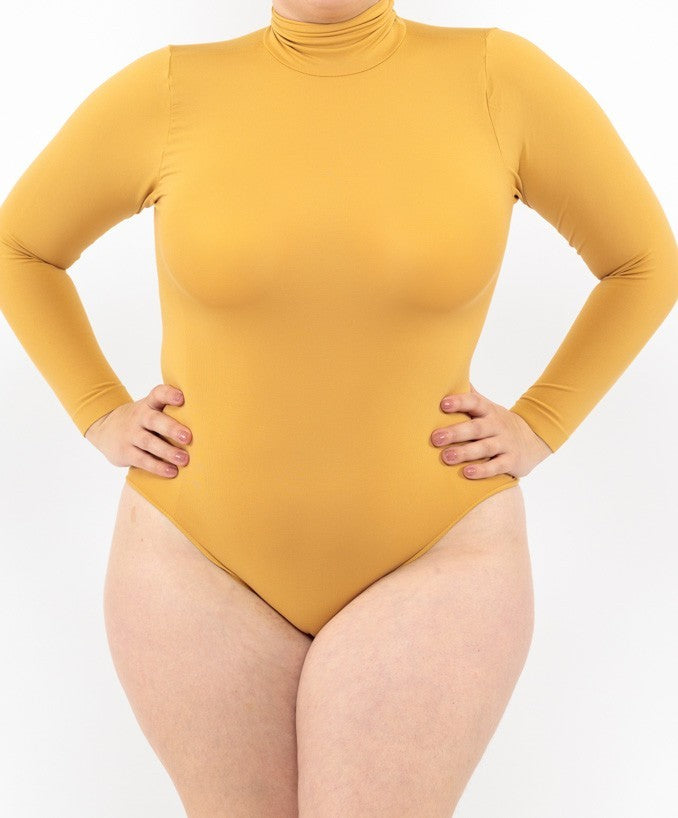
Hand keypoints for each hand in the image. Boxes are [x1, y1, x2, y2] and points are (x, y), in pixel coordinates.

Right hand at [84, 383, 192, 477]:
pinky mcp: (125, 451)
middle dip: (171, 428)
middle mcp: (139, 417)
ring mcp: (130, 434)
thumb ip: (173, 411)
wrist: (105, 429)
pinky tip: (172, 471)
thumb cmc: (144, 420)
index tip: (182, 398)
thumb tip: (212, 418)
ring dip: (167, 451)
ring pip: (148, 442)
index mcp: (149, 404)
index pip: (158, 393)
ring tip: (184, 460)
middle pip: (154, 420)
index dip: (169, 394)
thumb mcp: (152, 409)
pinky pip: (142, 459)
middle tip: (188, 437)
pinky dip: (157, 466)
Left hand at [430, 383, 552, 478]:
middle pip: (476, 428)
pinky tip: (467, 473)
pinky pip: (497, 466)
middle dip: (456, 432)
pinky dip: (483, 470)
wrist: (534, 438)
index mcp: (487, 411)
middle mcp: (496, 425)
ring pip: (485, 447)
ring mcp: (505, 443)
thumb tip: (444, 374)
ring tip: (446, 457)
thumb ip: (467, 394)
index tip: (443, 404)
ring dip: (465, 452)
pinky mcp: (511, 461)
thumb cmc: (496, 421)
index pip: (474, 402)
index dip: (460, 402)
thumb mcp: (486, 406)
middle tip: (435, 438)